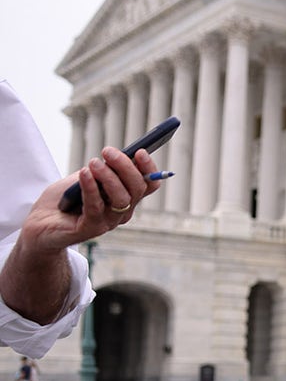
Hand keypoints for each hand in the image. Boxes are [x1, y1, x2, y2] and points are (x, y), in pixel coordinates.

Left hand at [23, 147, 161, 251]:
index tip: (140, 151)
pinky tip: (84, 174)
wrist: (41, 223)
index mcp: (126, 198)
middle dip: (125, 167)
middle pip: (137, 189)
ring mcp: (108, 222)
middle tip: (107, 151)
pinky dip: (91, 188)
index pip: (149, 184)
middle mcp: (122, 211)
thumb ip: (102, 170)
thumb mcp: (86, 177)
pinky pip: (95, 207)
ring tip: (93, 163)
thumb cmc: (65, 199)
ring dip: (109, 177)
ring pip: (121, 199)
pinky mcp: (90, 229)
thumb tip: (116, 155)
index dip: (149, 169)